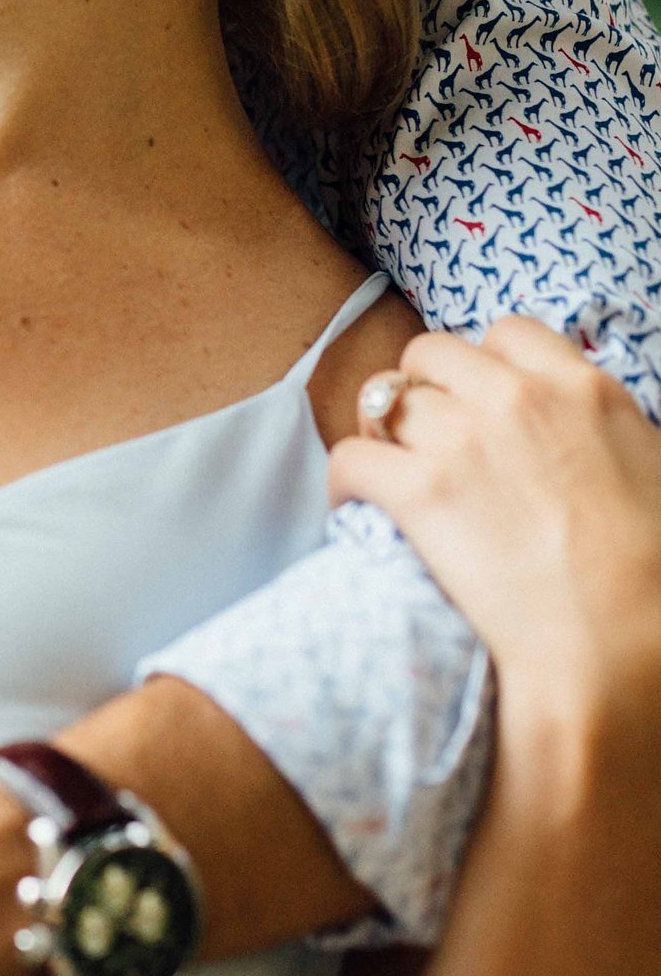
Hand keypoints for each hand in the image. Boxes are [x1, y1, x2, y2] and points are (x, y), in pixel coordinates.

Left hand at [329, 317, 660, 730]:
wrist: (616, 644)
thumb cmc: (647, 575)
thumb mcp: (647, 466)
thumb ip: (599, 427)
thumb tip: (573, 427)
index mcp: (581, 389)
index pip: (506, 331)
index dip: (481, 364)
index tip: (474, 398)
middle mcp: (517, 399)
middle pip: (430, 354)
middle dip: (421, 389)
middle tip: (423, 435)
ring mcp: (464, 440)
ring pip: (382, 397)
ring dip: (380, 430)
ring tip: (388, 467)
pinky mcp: (419, 491)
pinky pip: (350, 457)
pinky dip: (344, 481)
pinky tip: (355, 505)